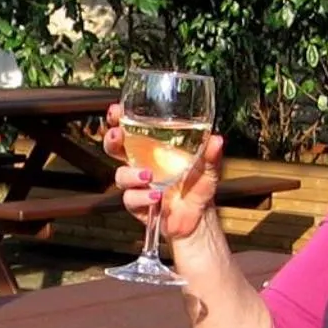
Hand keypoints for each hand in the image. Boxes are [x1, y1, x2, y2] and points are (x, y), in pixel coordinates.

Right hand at [106, 103, 225, 241]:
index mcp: (152, 150)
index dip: (119, 119)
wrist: (198, 217)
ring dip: (131, 174)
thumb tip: (216, 139)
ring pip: (120, 176)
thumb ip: (211, 154)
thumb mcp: (208, 168)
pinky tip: (156, 196)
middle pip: (114, 149)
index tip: (116, 110)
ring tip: (148, 175)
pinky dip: (142, 197)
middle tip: (117, 136)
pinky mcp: (138, 205)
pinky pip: (131, 199)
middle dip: (111, 140)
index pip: (130, 131)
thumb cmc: (199, 187)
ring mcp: (137, 185)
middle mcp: (140, 165)